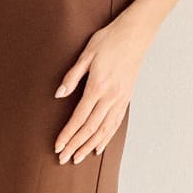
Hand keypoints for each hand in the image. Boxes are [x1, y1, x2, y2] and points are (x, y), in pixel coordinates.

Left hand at [53, 13, 145, 164]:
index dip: (67, 134)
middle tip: (63, 158)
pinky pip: (115, 123)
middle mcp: (110, 97)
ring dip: (90, 146)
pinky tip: (98, 147)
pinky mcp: (126, 98)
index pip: (79, 117)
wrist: (135, 34)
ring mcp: (120, 99)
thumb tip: (59, 94)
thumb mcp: (86, 54)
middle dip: (75, 145)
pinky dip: (106, 138)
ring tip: (78, 158)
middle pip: (90, 128)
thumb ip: (72, 76)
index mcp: (98, 86)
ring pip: (104, 130)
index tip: (57, 146)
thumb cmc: (109, 40)